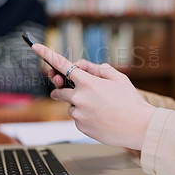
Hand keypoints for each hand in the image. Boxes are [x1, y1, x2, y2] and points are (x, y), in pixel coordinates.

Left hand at [32, 43, 154, 149]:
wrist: (139, 127)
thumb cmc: (130, 101)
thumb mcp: (118, 78)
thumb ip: (97, 69)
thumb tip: (82, 67)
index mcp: (88, 82)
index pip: (63, 65)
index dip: (47, 54)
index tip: (35, 47)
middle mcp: (79, 97)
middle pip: (59, 90)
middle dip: (62, 88)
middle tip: (70, 89)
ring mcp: (78, 114)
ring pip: (70, 105)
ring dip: (78, 104)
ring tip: (100, 107)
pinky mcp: (81, 127)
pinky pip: (77, 118)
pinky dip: (84, 116)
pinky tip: (100, 117)